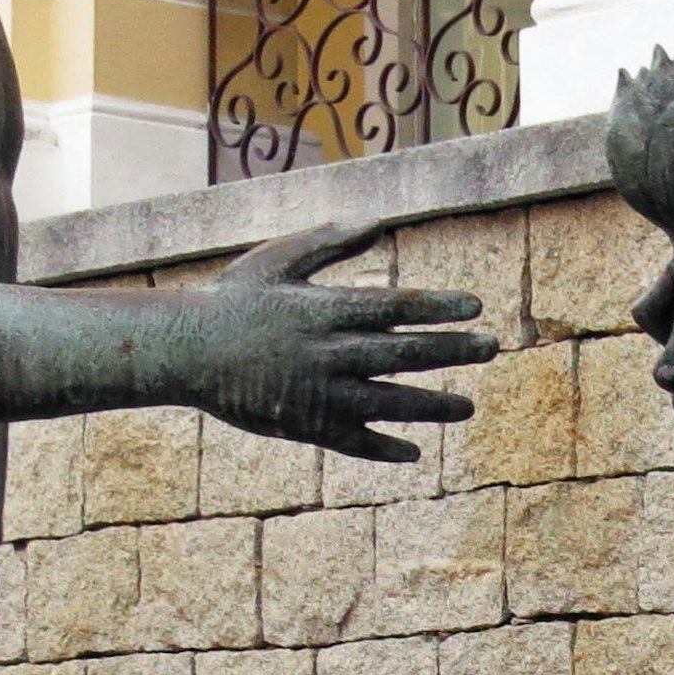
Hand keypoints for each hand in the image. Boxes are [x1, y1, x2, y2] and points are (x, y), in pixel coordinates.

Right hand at [172, 221, 496, 462]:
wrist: (183, 350)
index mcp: (325, 309)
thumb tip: (379, 222)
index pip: (396, 307)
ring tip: (467, 408)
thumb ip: (330, 243)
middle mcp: (329, 352)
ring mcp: (318, 392)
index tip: (474, 306)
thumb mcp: (279, 259)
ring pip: (389, 402)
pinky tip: (412, 453)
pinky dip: (383, 448)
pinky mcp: (303, 424)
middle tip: (490, 348)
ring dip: (432, 406)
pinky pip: (352, 441)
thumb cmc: (233, 298)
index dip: (438, 307)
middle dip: (452, 351)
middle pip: (404, 353)